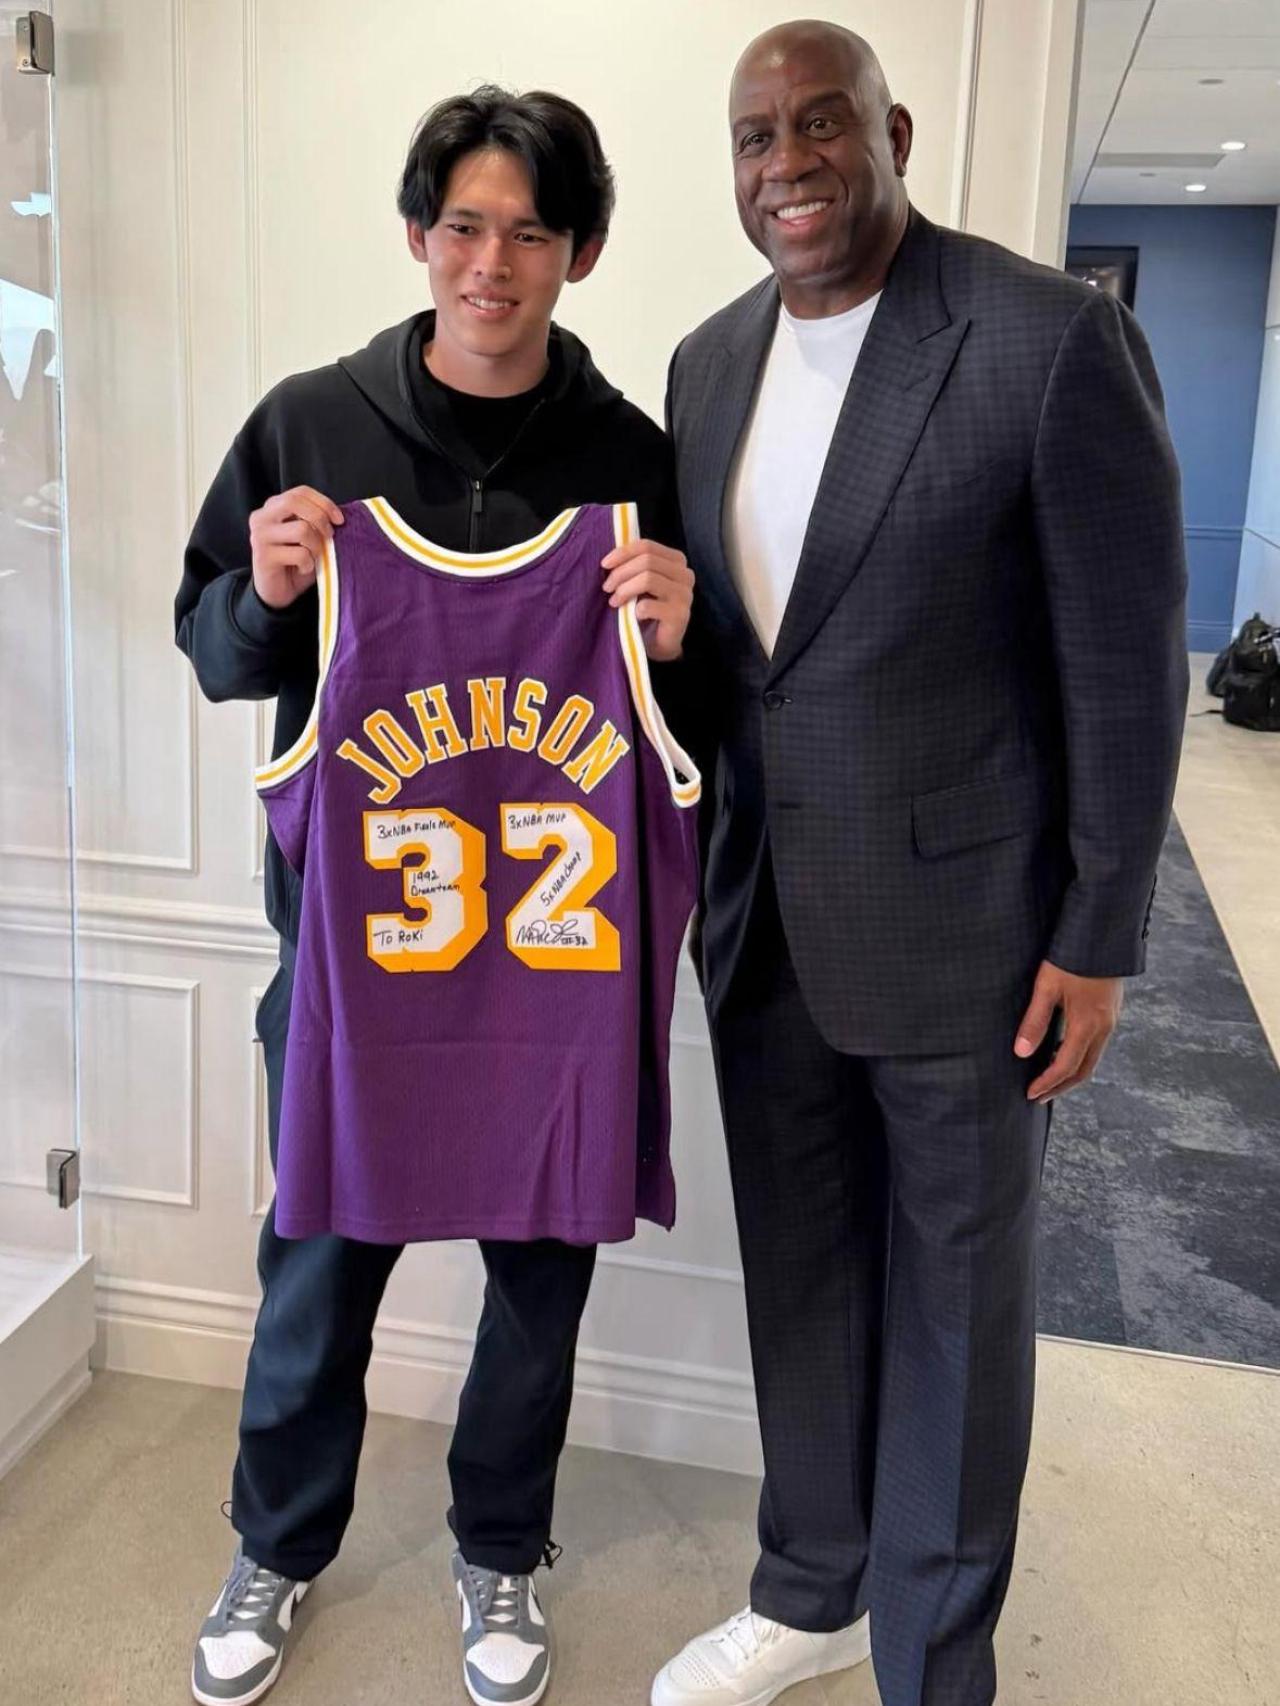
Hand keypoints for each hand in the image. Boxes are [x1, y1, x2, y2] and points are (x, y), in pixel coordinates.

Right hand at [249, 486, 343, 609]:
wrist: (277, 591)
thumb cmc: (295, 561)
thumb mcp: (307, 536)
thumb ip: (315, 521)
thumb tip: (339, 515)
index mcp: (272, 507)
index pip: (300, 492)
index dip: (324, 502)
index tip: (340, 519)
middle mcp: (262, 517)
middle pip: (295, 502)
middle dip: (320, 518)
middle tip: (330, 536)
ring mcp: (260, 536)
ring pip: (301, 529)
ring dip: (316, 546)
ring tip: (313, 556)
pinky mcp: (264, 556)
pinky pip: (300, 554)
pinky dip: (309, 564)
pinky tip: (303, 569)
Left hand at [600, 537, 693, 661]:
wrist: (659, 643)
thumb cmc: (647, 609)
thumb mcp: (640, 582)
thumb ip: (633, 567)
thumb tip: (608, 560)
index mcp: (676, 561)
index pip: (647, 546)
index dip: (623, 552)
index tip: (604, 564)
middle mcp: (685, 575)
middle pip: (647, 561)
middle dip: (621, 573)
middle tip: (607, 587)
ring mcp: (685, 595)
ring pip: (648, 579)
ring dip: (625, 590)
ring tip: (614, 601)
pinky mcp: (679, 615)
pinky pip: (648, 605)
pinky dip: (634, 610)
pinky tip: (632, 616)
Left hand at [1016, 960, 1122, 1102]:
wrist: (1102, 935)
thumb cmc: (1070, 958)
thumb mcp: (1047, 987)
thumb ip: (1035, 1021)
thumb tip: (1022, 1053)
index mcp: (1087, 1024)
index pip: (1066, 1066)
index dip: (1047, 1083)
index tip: (1030, 1094)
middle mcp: (1104, 1028)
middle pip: (1084, 1070)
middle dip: (1061, 1086)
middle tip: (1039, 1096)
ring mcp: (1111, 1021)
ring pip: (1093, 1059)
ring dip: (1071, 1073)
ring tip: (1049, 1080)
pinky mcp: (1112, 1012)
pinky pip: (1096, 1045)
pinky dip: (1080, 1057)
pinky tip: (1064, 1053)